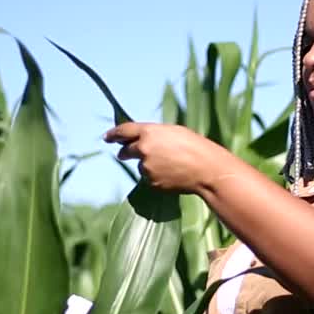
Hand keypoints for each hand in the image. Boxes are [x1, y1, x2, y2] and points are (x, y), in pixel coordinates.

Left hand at [103, 122, 226, 193]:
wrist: (206, 169)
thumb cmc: (195, 146)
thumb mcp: (173, 131)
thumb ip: (154, 134)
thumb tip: (141, 140)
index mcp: (149, 132)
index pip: (123, 131)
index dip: (113, 134)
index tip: (106, 137)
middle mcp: (143, 149)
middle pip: (125, 151)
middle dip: (125, 152)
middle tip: (125, 153)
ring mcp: (146, 167)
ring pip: (140, 166)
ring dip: (148, 164)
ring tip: (171, 164)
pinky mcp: (151, 182)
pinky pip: (149, 178)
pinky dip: (156, 176)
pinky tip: (172, 174)